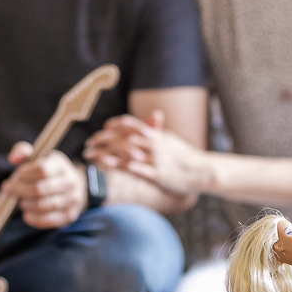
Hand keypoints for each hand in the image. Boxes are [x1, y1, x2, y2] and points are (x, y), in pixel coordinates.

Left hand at [1, 142, 86, 229]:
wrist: (75, 186)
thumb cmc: (49, 171)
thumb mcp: (39, 157)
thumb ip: (23, 152)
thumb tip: (13, 159)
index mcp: (62, 165)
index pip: (42, 169)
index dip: (24, 173)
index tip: (17, 175)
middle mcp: (71, 182)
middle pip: (39, 189)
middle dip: (19, 190)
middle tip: (8, 190)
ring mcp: (72, 200)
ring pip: (41, 206)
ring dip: (24, 203)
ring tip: (20, 200)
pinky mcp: (69, 216)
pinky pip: (45, 220)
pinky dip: (30, 217)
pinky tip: (26, 211)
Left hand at [84, 110, 201, 195]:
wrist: (202, 171)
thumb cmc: (185, 156)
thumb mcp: (172, 139)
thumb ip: (159, 129)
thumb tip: (154, 116)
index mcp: (157, 135)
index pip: (133, 125)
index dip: (116, 125)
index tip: (104, 128)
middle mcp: (154, 145)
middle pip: (124, 138)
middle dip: (104, 140)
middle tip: (89, 144)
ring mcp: (156, 160)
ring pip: (128, 154)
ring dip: (109, 155)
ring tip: (94, 158)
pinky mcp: (158, 175)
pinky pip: (139, 170)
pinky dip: (125, 167)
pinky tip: (113, 167)